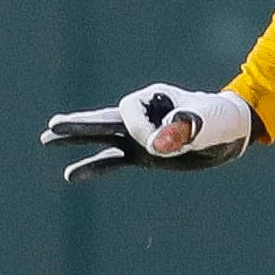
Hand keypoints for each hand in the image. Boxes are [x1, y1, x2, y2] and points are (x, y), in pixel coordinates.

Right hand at [42, 83, 254, 180]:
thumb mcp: (207, 122)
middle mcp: (141, 115)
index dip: (141, 132)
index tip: (164, 144)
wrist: (228, 132)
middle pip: (102, 118)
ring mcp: (139, 135)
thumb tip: (155, 146)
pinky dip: (93, 167)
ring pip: (101, 137)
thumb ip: (185, 128)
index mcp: (153, 98)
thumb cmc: (219, 121)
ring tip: (45, 140)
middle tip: (52, 125)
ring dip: (75, 139)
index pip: (131, 116)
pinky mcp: (142, 154)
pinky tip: (69, 175)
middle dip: (78, 123)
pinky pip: (112, 160)